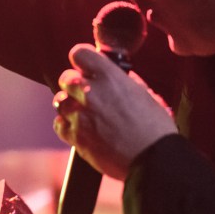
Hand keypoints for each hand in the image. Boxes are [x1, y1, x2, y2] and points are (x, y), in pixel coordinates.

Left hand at [52, 44, 176, 179]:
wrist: (153, 159)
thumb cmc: (155, 129)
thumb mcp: (147, 96)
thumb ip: (128, 82)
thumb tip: (121, 76)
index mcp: (110, 78)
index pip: (80, 54)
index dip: (82, 60)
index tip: (85, 66)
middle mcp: (91, 93)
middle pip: (66, 78)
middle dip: (73, 84)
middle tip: (85, 94)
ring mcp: (80, 115)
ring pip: (59, 101)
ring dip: (69, 105)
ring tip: (83, 113)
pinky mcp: (75, 136)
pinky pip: (59, 124)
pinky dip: (66, 125)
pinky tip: (80, 128)